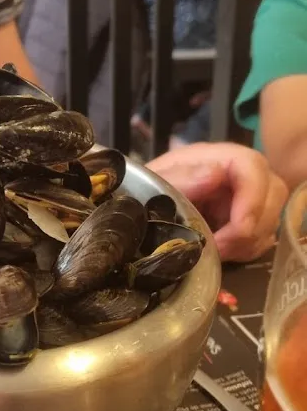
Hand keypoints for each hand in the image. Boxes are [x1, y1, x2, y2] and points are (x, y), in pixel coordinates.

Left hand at [147, 143, 287, 263]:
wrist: (138, 212)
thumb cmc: (144, 192)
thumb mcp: (154, 185)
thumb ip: (181, 178)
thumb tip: (214, 174)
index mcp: (213, 158)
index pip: (252, 166)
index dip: (253, 197)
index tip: (239, 228)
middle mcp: (235, 175)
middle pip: (272, 192)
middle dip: (251, 226)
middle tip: (220, 247)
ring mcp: (243, 199)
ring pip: (270, 219)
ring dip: (246, 242)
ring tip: (214, 251)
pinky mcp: (243, 222)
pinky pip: (262, 238)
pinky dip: (245, 251)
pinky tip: (221, 252)